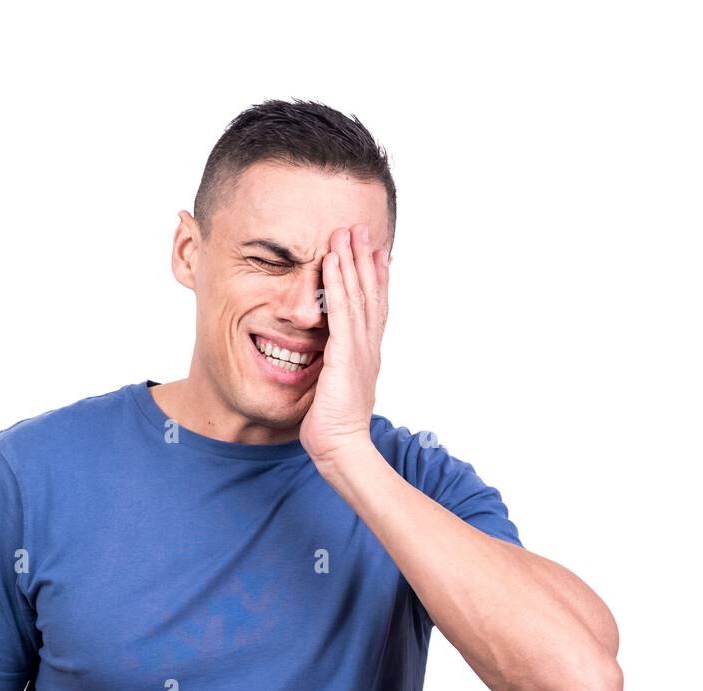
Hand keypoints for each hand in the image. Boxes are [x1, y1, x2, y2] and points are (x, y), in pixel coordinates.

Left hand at [300, 223, 389, 467]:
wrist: (342, 448)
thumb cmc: (334, 428)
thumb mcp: (335, 390)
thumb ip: (334, 369)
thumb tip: (326, 361)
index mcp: (367, 355)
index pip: (375, 309)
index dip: (376, 279)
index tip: (376, 254)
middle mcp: (369, 347)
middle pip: (372, 294)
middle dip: (367, 260)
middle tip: (364, 230)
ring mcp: (360, 349)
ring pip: (359, 295)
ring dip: (353, 261)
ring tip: (348, 233)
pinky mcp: (346, 354)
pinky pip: (342, 310)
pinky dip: (339, 283)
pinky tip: (334, 261)